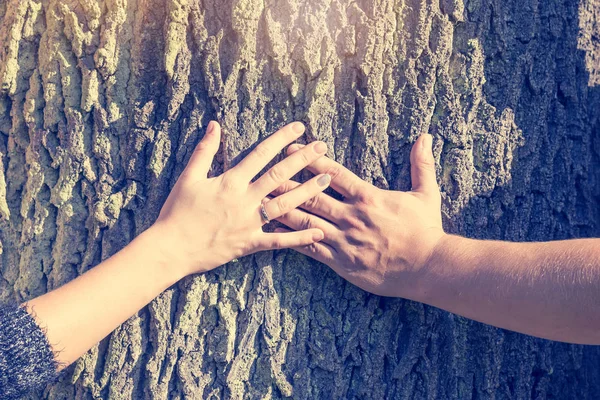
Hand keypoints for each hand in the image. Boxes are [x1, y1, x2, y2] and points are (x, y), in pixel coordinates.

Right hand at [152, 121, 331, 278]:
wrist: (171, 248)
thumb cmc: (177, 211)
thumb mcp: (189, 177)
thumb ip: (205, 150)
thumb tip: (215, 125)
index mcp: (231, 181)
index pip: (261, 154)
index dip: (281, 139)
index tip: (299, 128)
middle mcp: (244, 200)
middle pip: (279, 176)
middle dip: (303, 160)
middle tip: (323, 148)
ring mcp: (249, 222)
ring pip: (285, 204)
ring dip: (308, 192)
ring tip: (327, 180)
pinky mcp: (250, 243)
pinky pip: (279, 240)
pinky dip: (299, 237)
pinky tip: (319, 232)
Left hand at [272, 134, 444, 297]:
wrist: (427, 268)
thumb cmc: (426, 231)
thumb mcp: (427, 194)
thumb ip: (421, 165)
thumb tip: (426, 137)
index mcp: (368, 197)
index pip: (332, 173)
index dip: (310, 160)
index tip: (293, 149)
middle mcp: (351, 216)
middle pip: (311, 194)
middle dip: (287, 182)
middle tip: (266, 172)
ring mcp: (343, 240)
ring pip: (306, 221)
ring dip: (283, 208)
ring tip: (262, 199)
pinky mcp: (341, 262)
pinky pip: (311, 249)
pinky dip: (292, 240)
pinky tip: (275, 234)